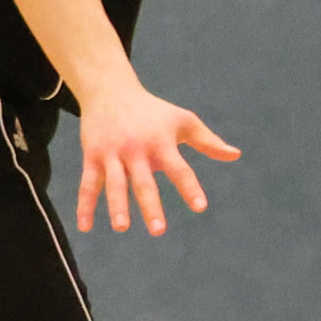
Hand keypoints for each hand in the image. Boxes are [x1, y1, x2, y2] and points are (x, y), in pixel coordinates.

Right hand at [74, 80, 239, 235]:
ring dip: (117, 205)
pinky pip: (87, 184)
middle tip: (158, 231)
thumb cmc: (152, 111)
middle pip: (143, 181)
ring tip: (122, 227)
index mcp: (161, 142)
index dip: (189, 187)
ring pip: (114, 183)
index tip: (199, 207)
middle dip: (150, 206)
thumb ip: (207, 141)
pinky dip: (84, 206)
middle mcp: (136, 149)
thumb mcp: (182, 120)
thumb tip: (236, 155)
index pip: (178, 168)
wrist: (110, 90)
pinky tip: (85, 227)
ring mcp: (112, 153)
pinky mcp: (92, 157)